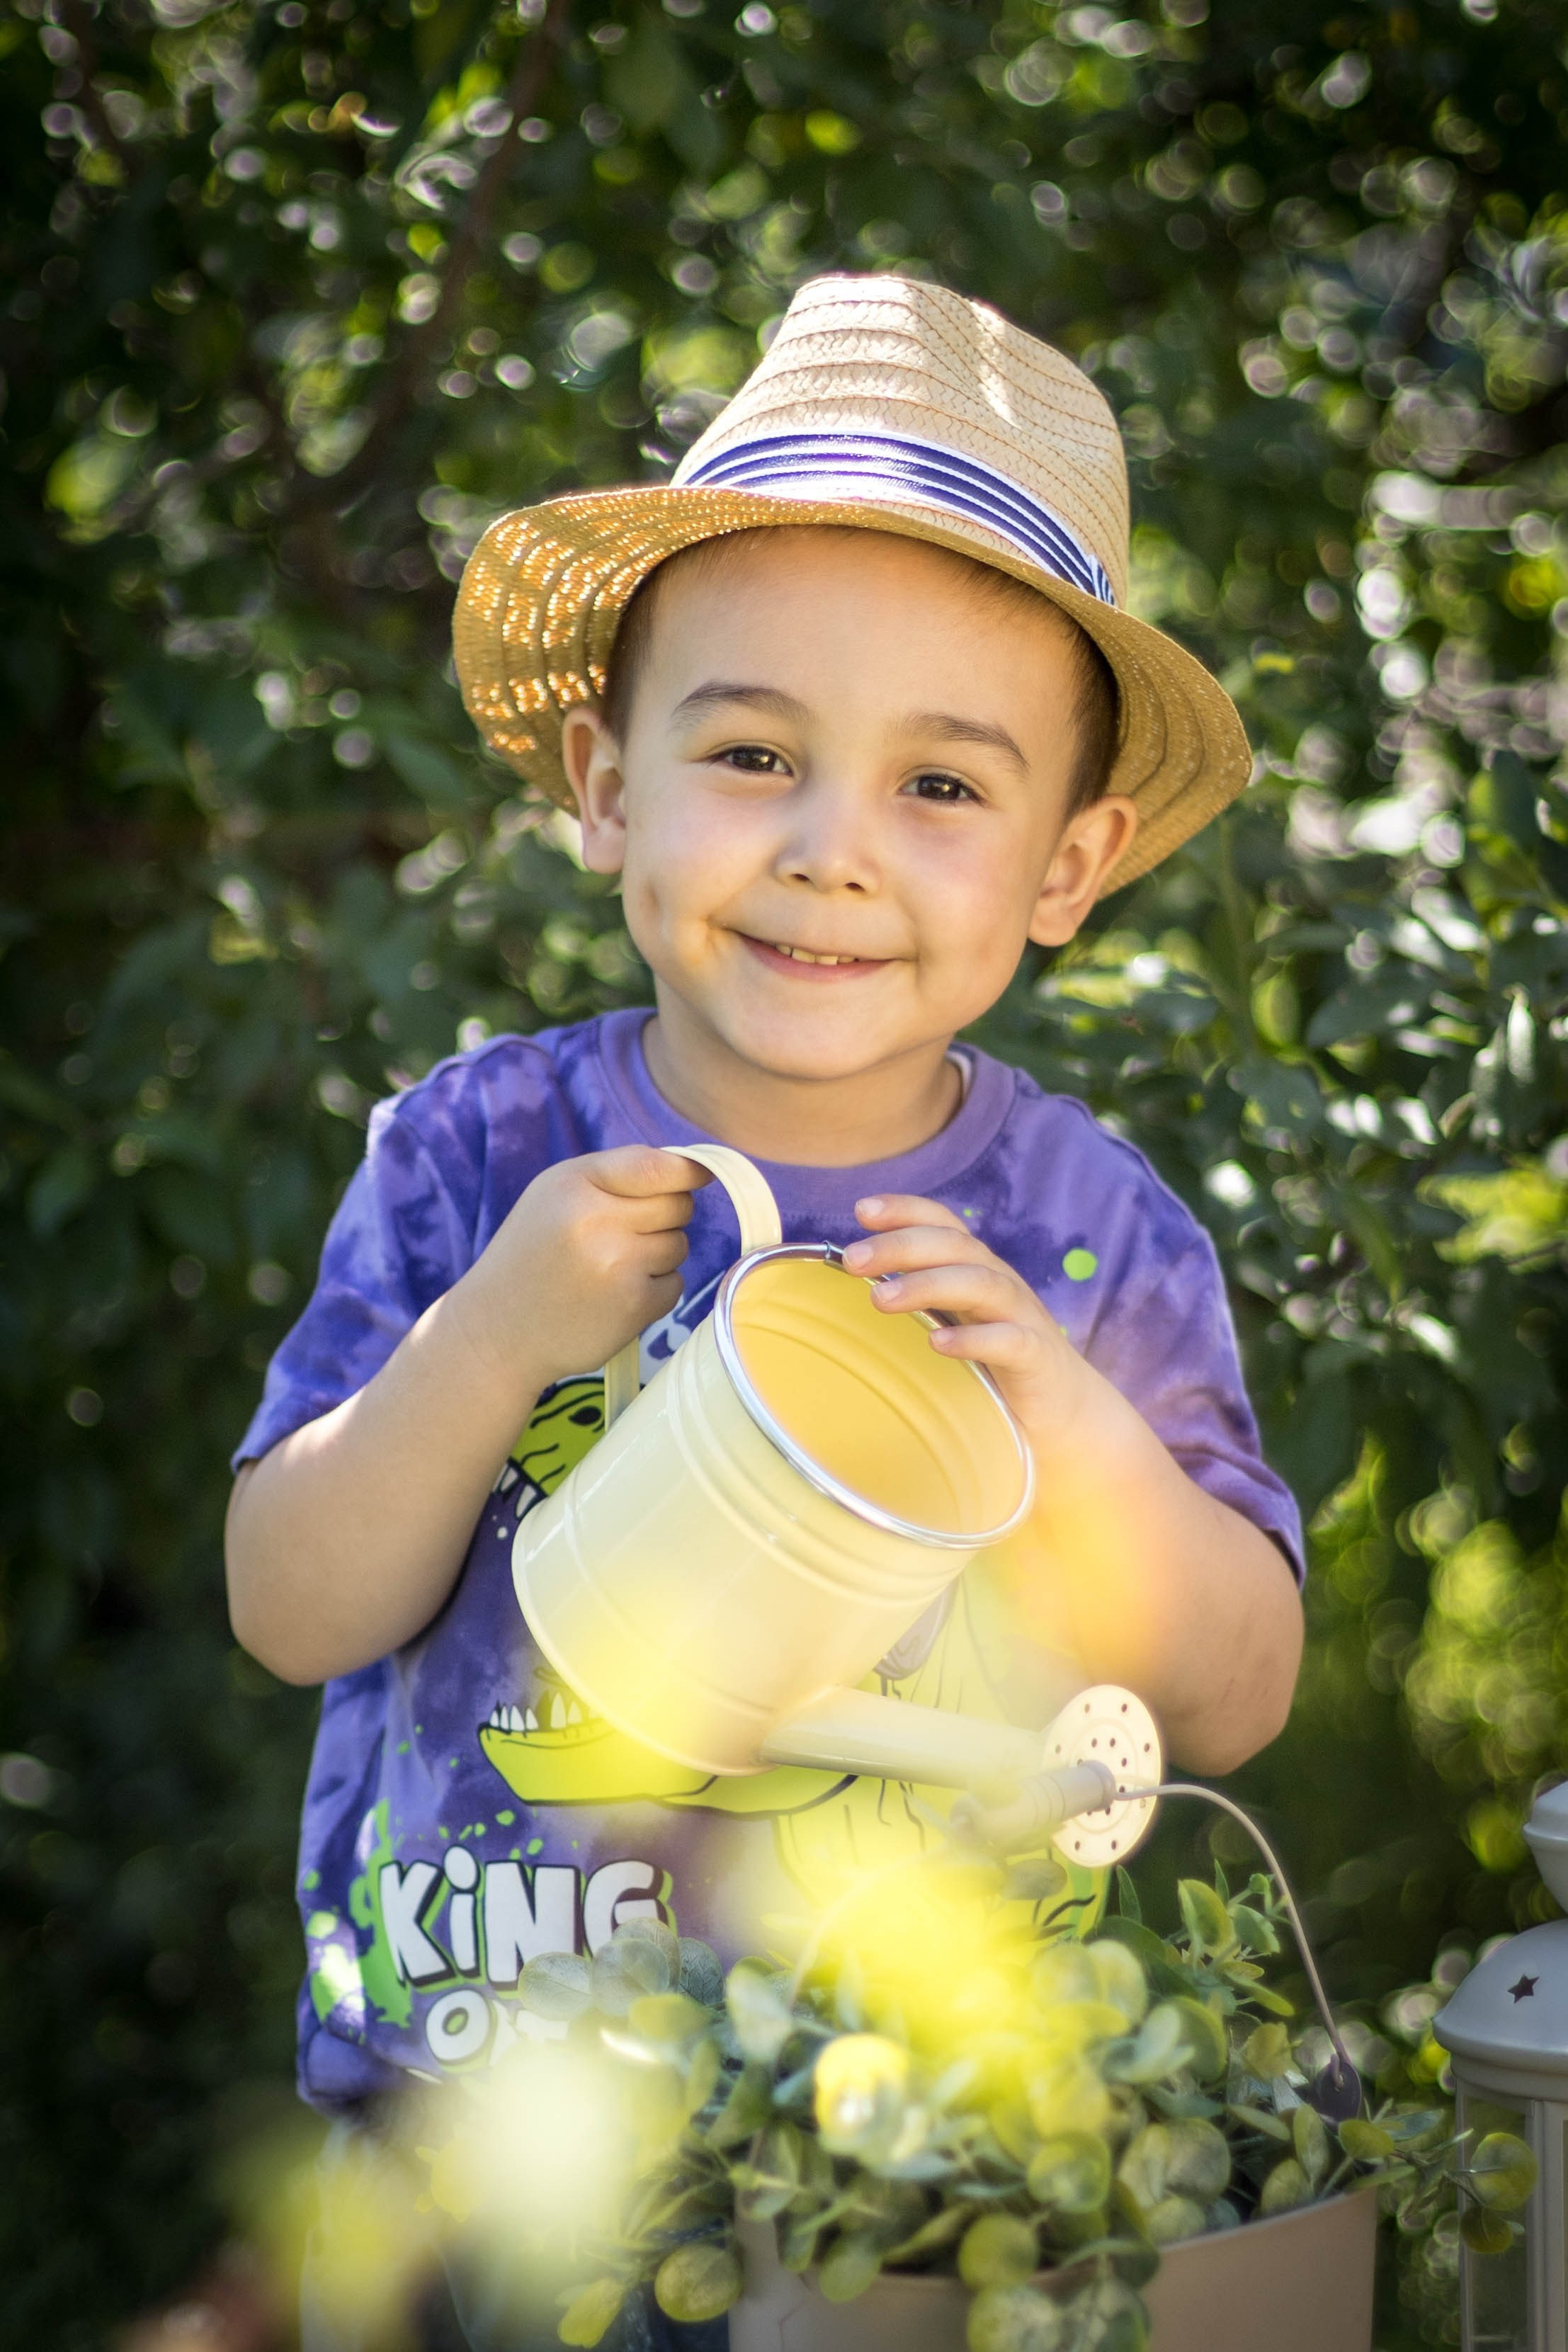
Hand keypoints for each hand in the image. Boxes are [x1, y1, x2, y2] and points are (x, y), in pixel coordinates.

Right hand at [451, 1146, 710, 1395]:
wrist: (497, 1331)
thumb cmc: (532, 1255)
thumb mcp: (554, 1196)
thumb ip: (615, 1176)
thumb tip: (692, 1170)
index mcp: (575, 1185)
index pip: (656, 1167)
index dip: (690, 1171)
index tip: (700, 1175)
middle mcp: (598, 1221)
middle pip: (678, 1206)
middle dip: (664, 1216)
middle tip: (624, 1234)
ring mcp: (619, 1266)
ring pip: (680, 1245)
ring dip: (658, 1255)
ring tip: (610, 1268)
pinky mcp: (634, 1307)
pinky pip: (676, 1285)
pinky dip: (654, 1291)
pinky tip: (614, 1297)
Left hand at [841, 1193, 1098, 1462]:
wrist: (1064, 1412)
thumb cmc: (994, 1365)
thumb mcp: (953, 1323)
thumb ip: (917, 1304)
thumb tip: (847, 1295)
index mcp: (977, 1270)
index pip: (943, 1225)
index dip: (906, 1210)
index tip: (861, 1210)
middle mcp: (1000, 1283)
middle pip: (954, 1246)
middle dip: (901, 1246)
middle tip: (853, 1260)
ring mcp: (1023, 1317)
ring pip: (981, 1283)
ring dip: (927, 1285)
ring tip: (880, 1299)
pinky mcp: (1038, 1357)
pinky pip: (1009, 1340)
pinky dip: (974, 1338)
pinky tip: (939, 1343)